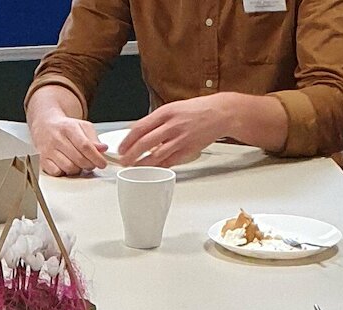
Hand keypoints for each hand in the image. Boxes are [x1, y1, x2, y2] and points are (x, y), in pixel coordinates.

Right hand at [30, 109, 107, 176]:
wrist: (45, 125)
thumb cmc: (65, 128)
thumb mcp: (82, 127)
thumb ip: (93, 138)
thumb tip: (103, 149)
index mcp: (69, 128)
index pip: (85, 146)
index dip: (96, 157)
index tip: (102, 163)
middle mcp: (57, 138)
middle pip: (78, 159)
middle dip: (89, 165)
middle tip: (92, 164)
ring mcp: (49, 150)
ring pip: (69, 168)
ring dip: (78, 170)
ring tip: (79, 164)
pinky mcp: (43, 160)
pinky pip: (57, 173)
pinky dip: (64, 173)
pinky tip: (66, 166)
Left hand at [113, 96, 229, 167]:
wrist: (221, 113)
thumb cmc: (197, 110)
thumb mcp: (174, 108)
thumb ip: (157, 120)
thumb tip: (138, 131)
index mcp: (166, 112)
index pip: (140, 127)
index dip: (127, 140)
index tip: (120, 148)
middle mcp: (172, 125)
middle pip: (145, 143)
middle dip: (130, 155)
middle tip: (122, 161)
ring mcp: (180, 139)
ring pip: (156, 155)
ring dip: (142, 163)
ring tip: (134, 167)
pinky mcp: (188, 150)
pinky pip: (169, 161)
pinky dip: (159, 166)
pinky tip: (152, 168)